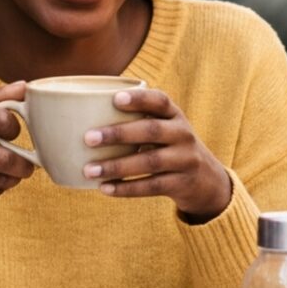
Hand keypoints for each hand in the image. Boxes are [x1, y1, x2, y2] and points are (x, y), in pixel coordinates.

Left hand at [83, 86, 234, 222]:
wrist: (206, 180)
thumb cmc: (169, 147)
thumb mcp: (164, 128)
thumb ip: (136, 121)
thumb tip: (79, 118)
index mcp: (175, 115)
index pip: (160, 101)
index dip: (139, 98)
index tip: (115, 98)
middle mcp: (183, 134)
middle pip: (151, 131)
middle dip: (118, 133)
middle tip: (88, 138)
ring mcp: (185, 160)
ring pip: (150, 161)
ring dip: (117, 166)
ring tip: (89, 170)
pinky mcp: (182, 184)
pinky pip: (152, 186)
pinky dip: (126, 188)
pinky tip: (105, 188)